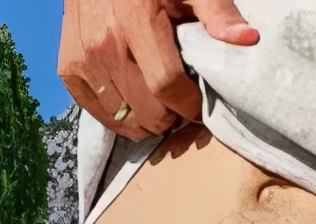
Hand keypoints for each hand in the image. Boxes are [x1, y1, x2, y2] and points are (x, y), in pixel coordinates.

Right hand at [59, 0, 259, 141]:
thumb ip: (216, 12)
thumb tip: (247, 40)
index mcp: (136, 20)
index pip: (168, 87)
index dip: (189, 105)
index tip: (199, 104)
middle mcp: (105, 44)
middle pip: (148, 111)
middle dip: (170, 116)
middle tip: (178, 101)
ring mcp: (83, 58)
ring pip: (125, 119)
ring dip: (146, 119)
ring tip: (156, 99)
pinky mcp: (68, 69)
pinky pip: (98, 113)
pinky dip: (119, 115)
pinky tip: (132, 99)